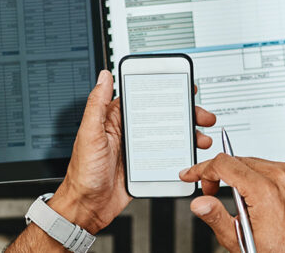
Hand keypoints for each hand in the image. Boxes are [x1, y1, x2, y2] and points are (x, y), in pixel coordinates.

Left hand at [50, 70, 216, 233]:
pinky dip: (181, 155)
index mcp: (114, 120)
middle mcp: (127, 133)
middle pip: (161, 116)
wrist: (86, 207)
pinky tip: (191, 155)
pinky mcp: (144, 168)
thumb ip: (97, 104)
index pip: (142, 98)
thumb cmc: (83, 172)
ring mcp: (137, 151)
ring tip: (202, 137)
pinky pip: (167, 157)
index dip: (163, 91)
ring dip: (187, 135)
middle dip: (184, 113)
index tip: (181, 86)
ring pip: (168, 136)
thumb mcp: (89, 133)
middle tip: (201, 115)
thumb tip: (103, 77)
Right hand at [179, 154, 284, 252]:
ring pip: (247, 161)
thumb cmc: (276, 252)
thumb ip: (216, 218)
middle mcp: (279, 177)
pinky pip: (263, 166)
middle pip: (234, 160)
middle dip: (215, 174)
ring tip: (229, 197)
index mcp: (265, 191)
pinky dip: (249, 175)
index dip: (202, 169)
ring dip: (233, 174)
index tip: (191, 175)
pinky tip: (246, 192)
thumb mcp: (238, 240)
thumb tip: (200, 203)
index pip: (224, 164)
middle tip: (208, 192)